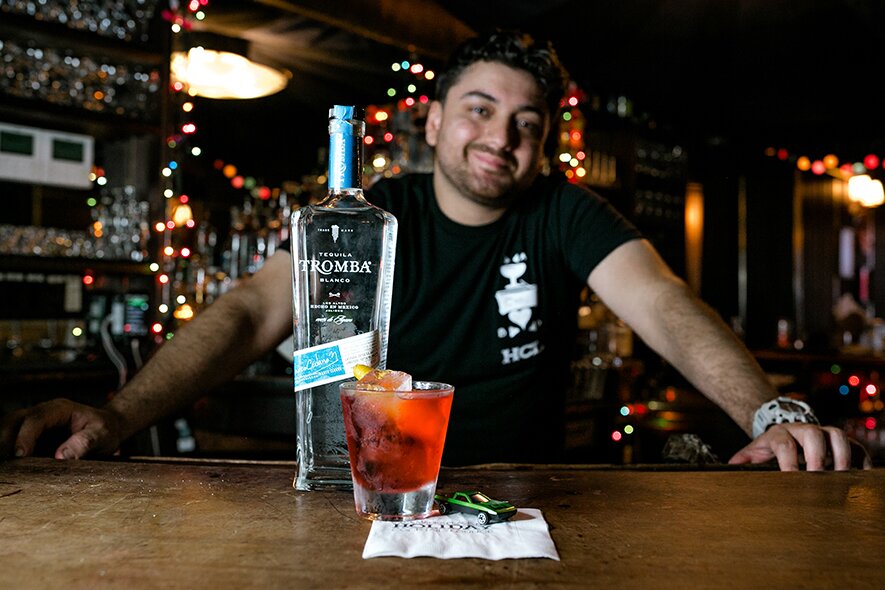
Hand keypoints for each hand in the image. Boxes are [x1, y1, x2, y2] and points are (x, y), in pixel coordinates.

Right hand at [0, 398, 122, 459]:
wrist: (106, 428)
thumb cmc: (104, 430)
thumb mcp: (102, 435)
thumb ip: (85, 443)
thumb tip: (61, 457)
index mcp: (60, 409)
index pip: (36, 418)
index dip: (25, 436)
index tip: (20, 455)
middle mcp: (42, 413)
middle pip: (13, 421)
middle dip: (4, 440)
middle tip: (6, 463)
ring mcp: (33, 424)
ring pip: (7, 428)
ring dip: (2, 445)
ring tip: (5, 466)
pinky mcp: (30, 436)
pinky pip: (11, 440)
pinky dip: (6, 450)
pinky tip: (8, 466)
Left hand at [728, 423, 872, 470]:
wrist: (783, 431)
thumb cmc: (769, 447)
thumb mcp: (754, 452)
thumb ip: (742, 461)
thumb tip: (728, 470)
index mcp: (780, 433)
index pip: (784, 444)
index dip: (788, 461)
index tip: (792, 478)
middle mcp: (803, 430)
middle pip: (814, 434)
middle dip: (817, 455)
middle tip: (819, 477)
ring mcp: (823, 433)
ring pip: (838, 435)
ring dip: (842, 455)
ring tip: (841, 477)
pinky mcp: (839, 441)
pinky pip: (855, 445)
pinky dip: (860, 459)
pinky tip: (860, 475)